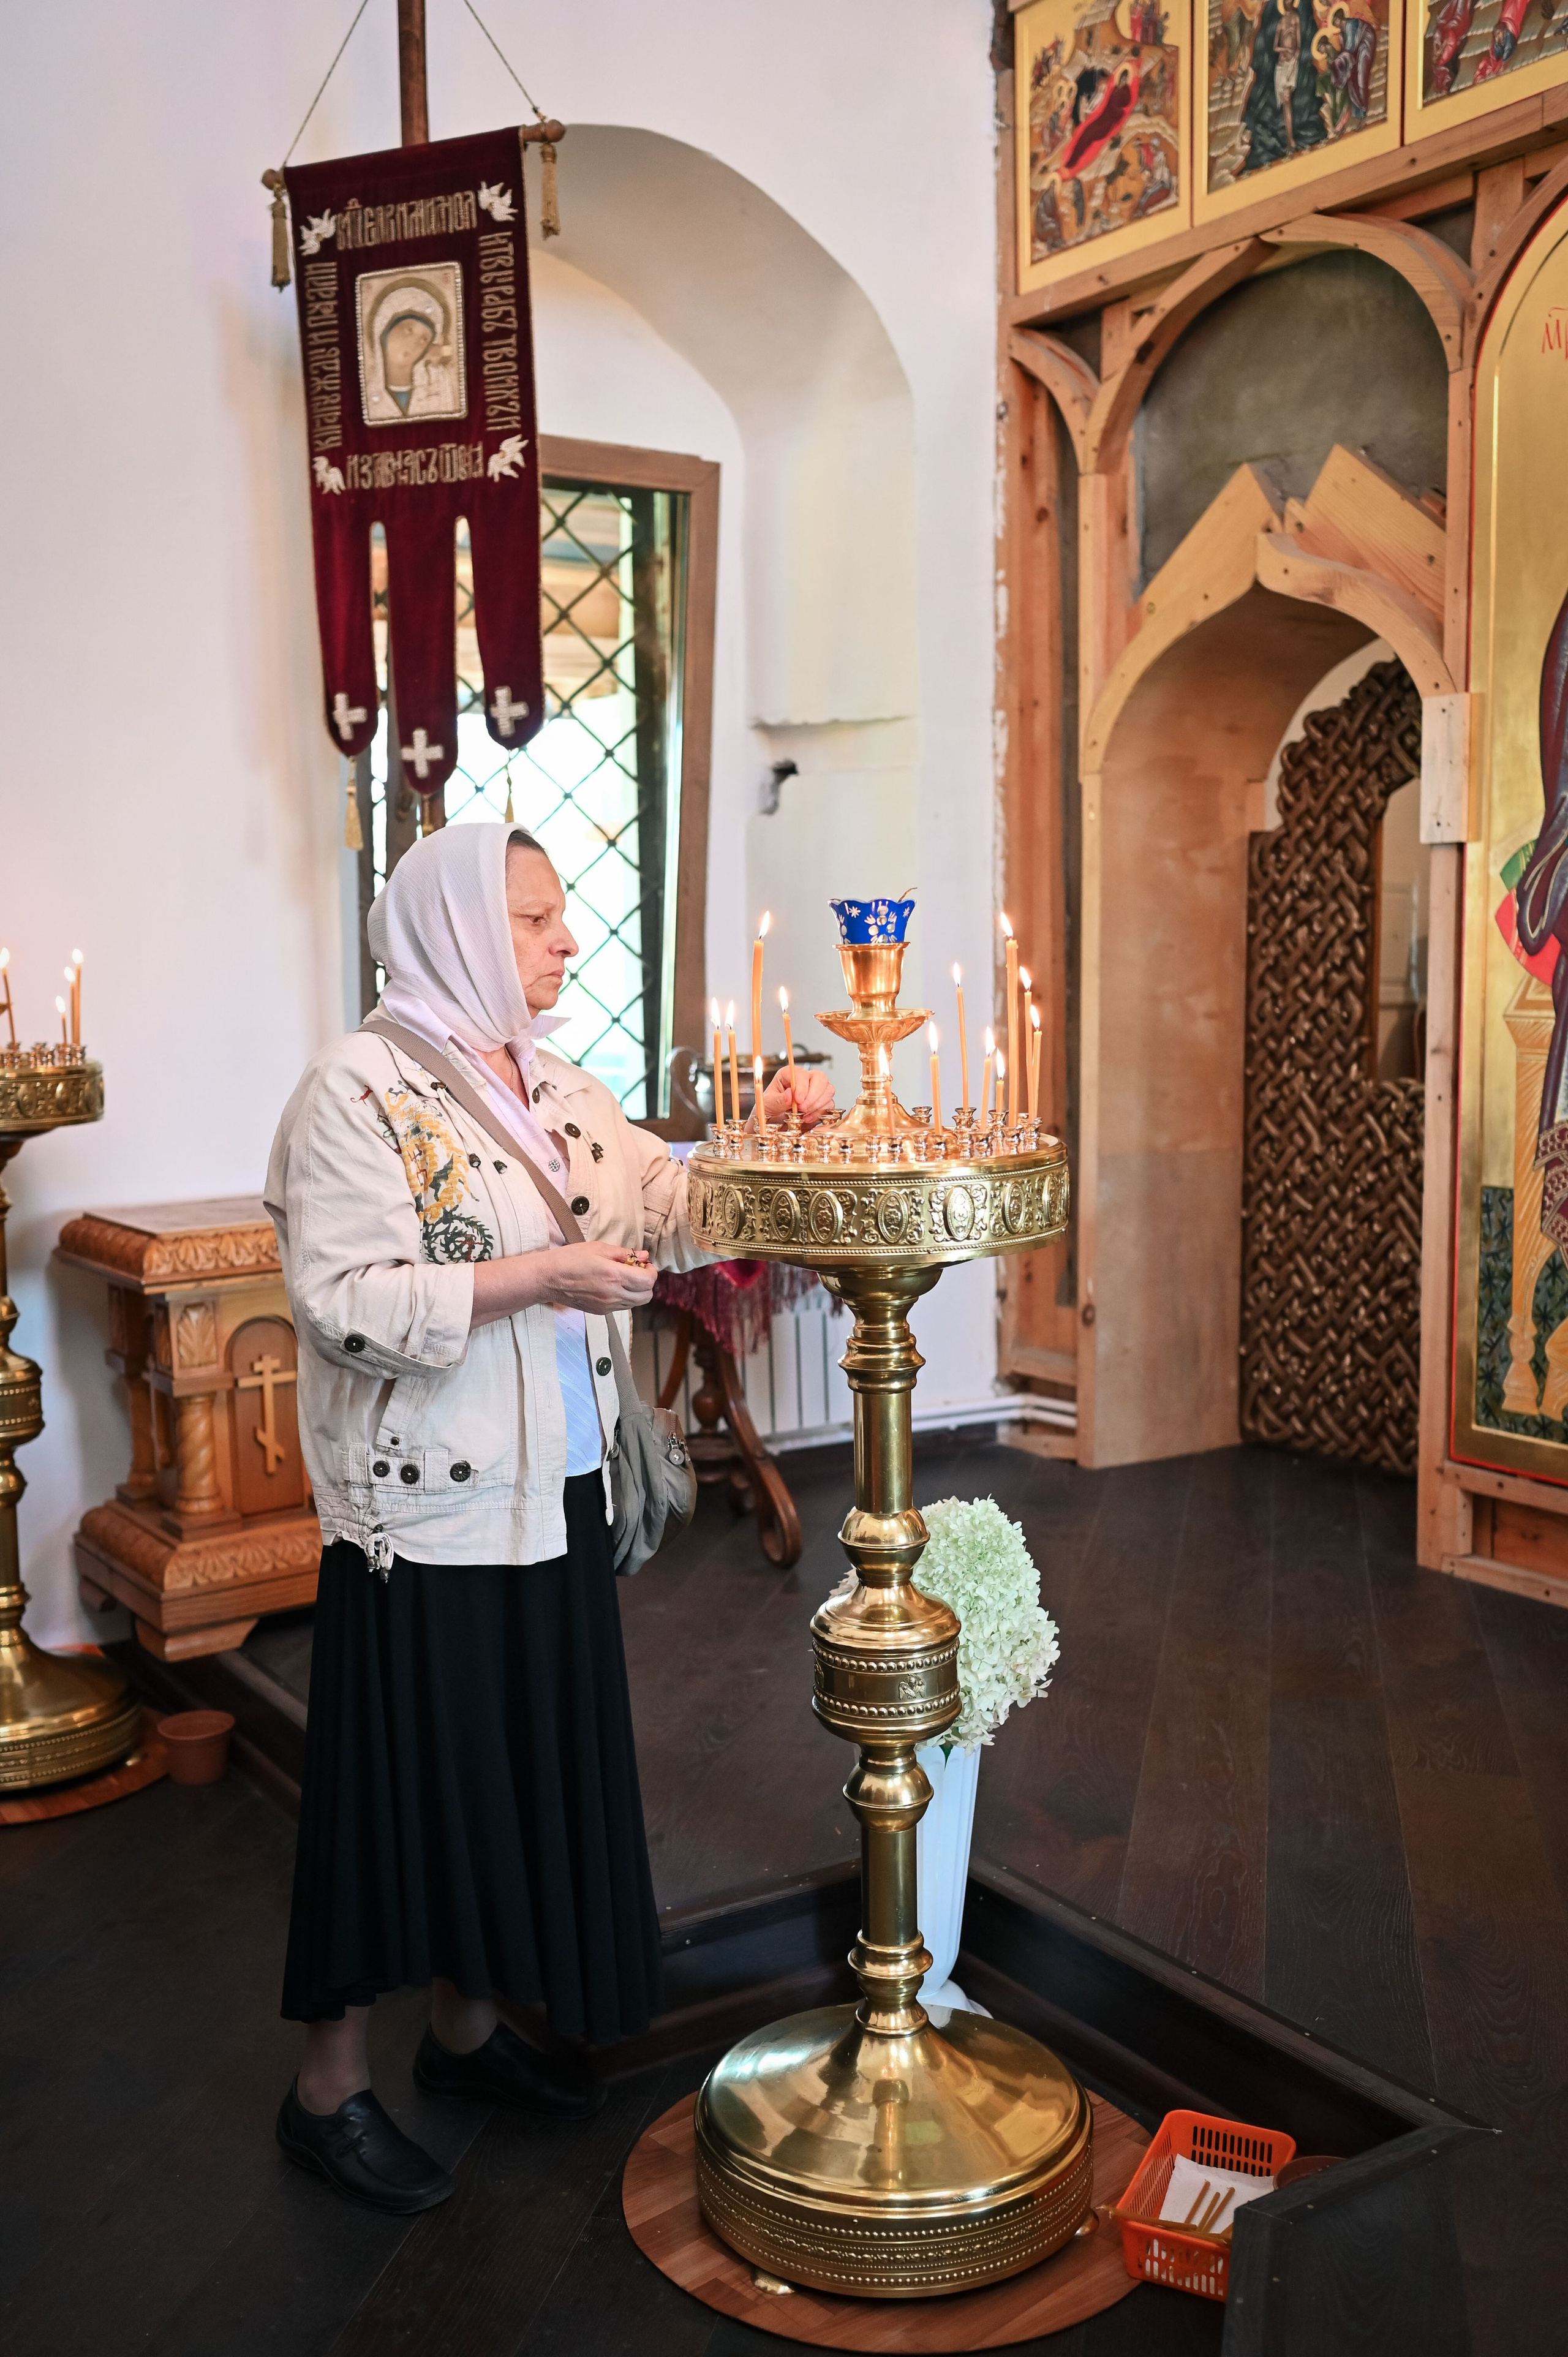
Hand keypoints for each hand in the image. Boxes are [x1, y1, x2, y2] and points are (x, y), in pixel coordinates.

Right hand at [471, 1241, 653, 1326]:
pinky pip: (622, 1307)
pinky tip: (613, 1286)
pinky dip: (625, 1297)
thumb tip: (643, 1255)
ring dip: (636, 1291)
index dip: (651, 1271)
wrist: (549, 1278)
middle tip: (636, 1271)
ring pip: (636, 1303)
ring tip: (624, 1278)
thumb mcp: (598, 1248)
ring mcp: (607, 1305)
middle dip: (646, 1283)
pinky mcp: (600, 1311)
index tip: (643, 1264)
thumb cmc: (571, 1259)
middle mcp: (613, 1294)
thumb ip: (624, 1253)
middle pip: (646, 1296)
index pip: (648, 1281)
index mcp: (614, 1276)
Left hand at [762, 1068, 835, 1129]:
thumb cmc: (770, 1109)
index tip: (798, 1100)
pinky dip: (820, 1113)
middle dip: (813, 1095)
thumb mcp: (768, 1104)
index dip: (802, 1087)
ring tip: (803, 1114)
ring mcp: (815, 1090)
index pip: (802, 1074)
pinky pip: (829, 1104)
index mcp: (789, 1074)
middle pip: (821, 1078)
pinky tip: (807, 1118)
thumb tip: (790, 1094)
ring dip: (817, 1105)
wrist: (774, 1122)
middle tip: (802, 1108)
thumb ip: (779, 1100)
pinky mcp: (822, 1103)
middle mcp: (805, 1080)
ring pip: (828, 1090)